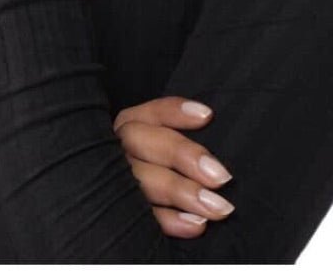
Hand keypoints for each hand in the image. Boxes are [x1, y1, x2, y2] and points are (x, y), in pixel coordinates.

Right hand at [113, 96, 234, 237]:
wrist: (131, 218)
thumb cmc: (165, 167)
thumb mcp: (166, 143)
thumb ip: (180, 134)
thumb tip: (209, 121)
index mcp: (130, 126)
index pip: (150, 113)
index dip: (176, 112)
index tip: (207, 116)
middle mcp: (119, 149)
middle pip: (141, 141)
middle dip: (181, 154)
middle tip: (219, 175)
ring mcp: (118, 181)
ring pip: (143, 179)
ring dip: (181, 192)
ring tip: (216, 206)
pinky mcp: (124, 214)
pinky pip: (144, 216)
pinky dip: (171, 221)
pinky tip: (197, 224)